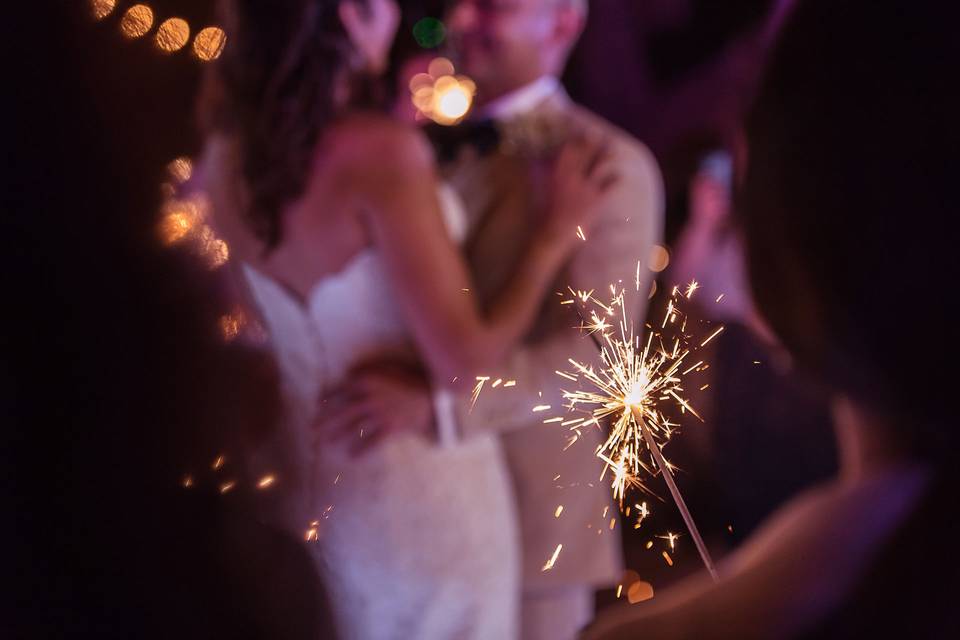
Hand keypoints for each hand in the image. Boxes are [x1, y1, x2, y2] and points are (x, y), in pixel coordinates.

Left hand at [313, 362, 433, 456]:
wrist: (433, 396)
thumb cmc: (412, 378)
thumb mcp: (390, 366)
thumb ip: (369, 368)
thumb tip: (348, 373)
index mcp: (369, 380)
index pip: (343, 389)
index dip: (328, 397)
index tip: (317, 404)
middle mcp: (370, 397)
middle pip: (343, 410)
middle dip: (326, 419)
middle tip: (312, 428)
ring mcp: (380, 414)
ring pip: (354, 426)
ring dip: (338, 435)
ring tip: (326, 442)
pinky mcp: (390, 428)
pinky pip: (372, 442)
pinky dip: (361, 451)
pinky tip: (351, 457)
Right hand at [544, 134, 619, 245]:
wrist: (551, 236)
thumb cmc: (540, 215)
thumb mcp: (535, 189)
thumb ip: (535, 172)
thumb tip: (532, 159)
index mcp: (557, 172)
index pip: (569, 148)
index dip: (574, 139)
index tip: (578, 131)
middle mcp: (573, 176)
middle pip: (585, 152)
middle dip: (591, 141)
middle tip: (596, 134)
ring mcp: (586, 188)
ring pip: (601, 163)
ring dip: (605, 155)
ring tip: (610, 148)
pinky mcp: (596, 201)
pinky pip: (611, 185)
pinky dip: (616, 179)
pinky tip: (619, 176)